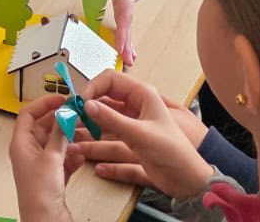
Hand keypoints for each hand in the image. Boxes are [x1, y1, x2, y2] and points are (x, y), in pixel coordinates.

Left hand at [9, 94, 82, 221]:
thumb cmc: (39, 195)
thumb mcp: (51, 158)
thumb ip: (59, 133)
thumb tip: (64, 112)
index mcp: (21, 144)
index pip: (28, 114)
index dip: (44, 104)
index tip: (61, 98)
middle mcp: (30, 152)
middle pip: (45, 127)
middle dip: (62, 120)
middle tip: (78, 113)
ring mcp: (42, 165)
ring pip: (57, 143)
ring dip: (70, 138)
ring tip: (84, 132)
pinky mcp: (53, 177)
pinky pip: (64, 158)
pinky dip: (73, 155)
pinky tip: (82, 155)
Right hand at [77, 70, 214, 199]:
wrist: (187, 179)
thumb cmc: (173, 152)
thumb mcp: (140, 134)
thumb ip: (112, 119)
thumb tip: (88, 105)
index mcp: (143, 94)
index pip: (111, 79)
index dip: (93, 87)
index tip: (81, 101)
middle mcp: (135, 105)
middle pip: (105, 96)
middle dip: (88, 104)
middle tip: (73, 114)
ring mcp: (131, 121)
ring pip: (104, 115)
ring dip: (89, 121)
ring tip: (73, 130)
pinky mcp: (129, 136)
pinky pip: (107, 130)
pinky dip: (95, 135)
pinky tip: (84, 143)